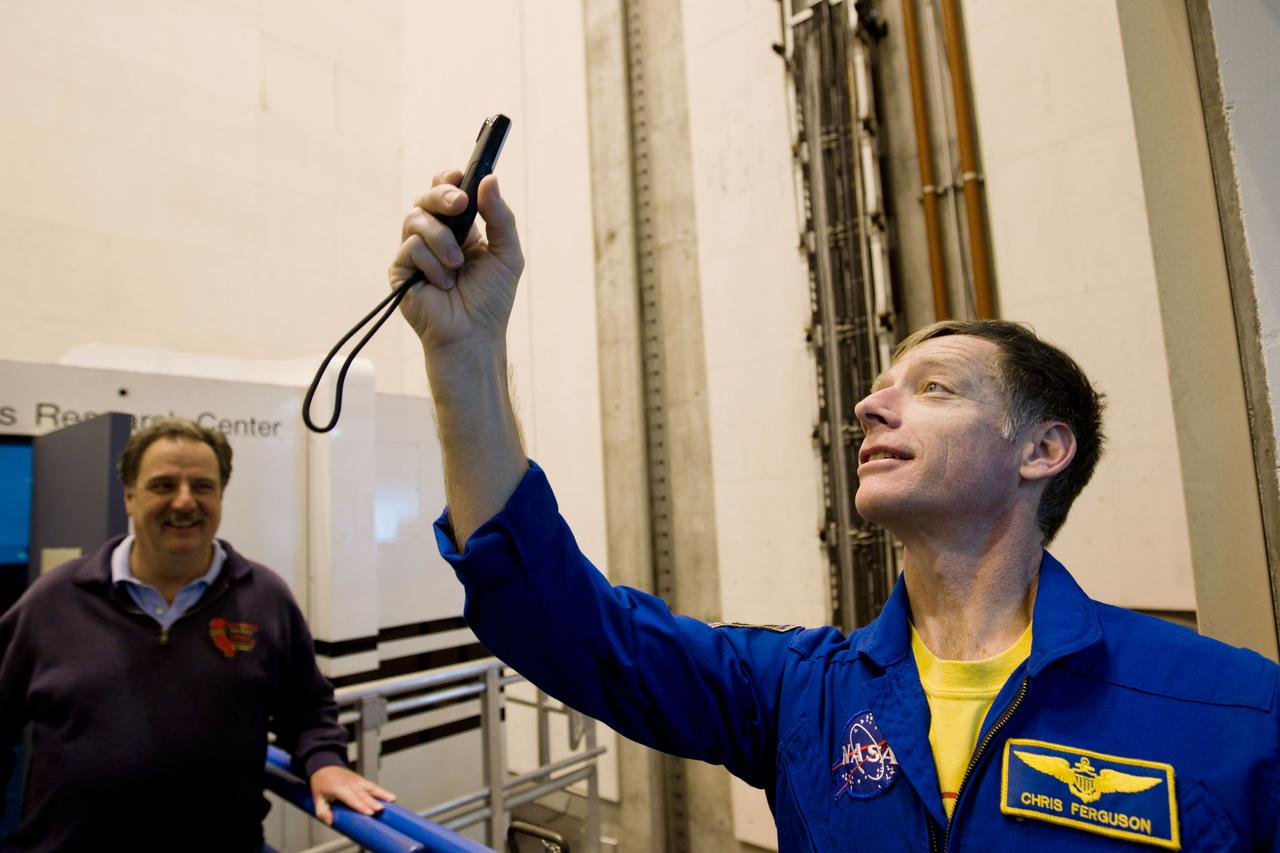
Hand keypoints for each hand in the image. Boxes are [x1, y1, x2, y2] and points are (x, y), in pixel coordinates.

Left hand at [308, 764, 396, 825]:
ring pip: (371, 788)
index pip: (351, 799)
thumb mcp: (317, 798)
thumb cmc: (321, 782)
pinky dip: (382, 791)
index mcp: (338, 788)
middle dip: (372, 802)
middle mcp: (350, 784)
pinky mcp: (361, 780)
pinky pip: (373, 786)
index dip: (361, 806)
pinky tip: (390, 797)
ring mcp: (357, 781)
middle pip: (363, 795)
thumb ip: (322, 811)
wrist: (323, 765)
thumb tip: (330, 822)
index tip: (369, 813)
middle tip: (380, 810)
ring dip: (381, 794)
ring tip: (391, 800)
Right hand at [390, 170, 524, 358]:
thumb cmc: (490, 301)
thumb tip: (489, 179)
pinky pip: (410, 247)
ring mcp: (415, 253)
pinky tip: (441, 285)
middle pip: (425, 198)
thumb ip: (500, 217)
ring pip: (415, 219)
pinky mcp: (400, 270)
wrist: (473, 336)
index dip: (449, 180)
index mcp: (459, 230)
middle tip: (460, 205)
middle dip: (443, 196)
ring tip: (456, 266)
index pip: (446, 193)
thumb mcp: (507, 254)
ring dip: (442, 240)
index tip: (460, 177)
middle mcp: (434, 237)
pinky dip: (432, 264)